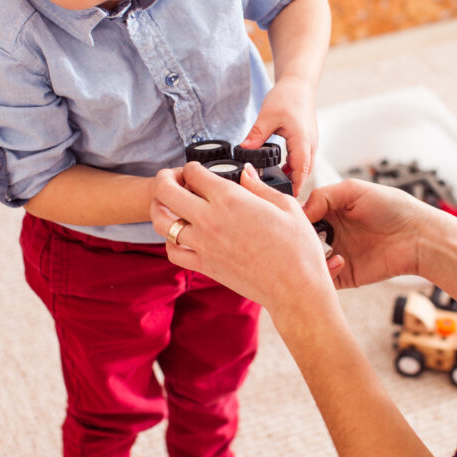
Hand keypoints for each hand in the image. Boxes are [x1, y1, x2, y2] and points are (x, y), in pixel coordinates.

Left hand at [151, 161, 334, 320]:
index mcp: (230, 199)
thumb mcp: (285, 206)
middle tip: (172, 179)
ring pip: (161, 221)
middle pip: (166, 191)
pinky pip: (172, 251)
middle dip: (165, 178)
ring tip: (167, 204)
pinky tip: (180, 235)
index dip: (192, 167)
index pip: (193, 172)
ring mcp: (202, 244)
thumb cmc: (297, 248)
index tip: (197, 170)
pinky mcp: (203, 266)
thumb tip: (245, 173)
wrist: (296, 289)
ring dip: (159, 208)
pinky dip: (169, 240)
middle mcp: (209, 219)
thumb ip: (258, 186)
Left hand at [239, 76, 317, 196]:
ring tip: (273, 190)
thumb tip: (244, 150)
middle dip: (291, 188)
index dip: (293, 188)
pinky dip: (292, 170)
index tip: (283, 202)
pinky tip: (277, 173)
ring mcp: (310, 145)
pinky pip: (301, 162)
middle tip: (273, 201)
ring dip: (291, 180)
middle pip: (303, 175)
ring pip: (303, 169)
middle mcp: (310, 146)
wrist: (299, 84)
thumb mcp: (268, 116)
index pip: (300, 172)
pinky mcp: (306, 143)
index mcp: (303, 142)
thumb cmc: (288, 97)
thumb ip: (256, 135)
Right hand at [303, 179, 428, 288]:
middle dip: (297, 239)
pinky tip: (339, 260)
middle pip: (300, 239)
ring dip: (308, 256)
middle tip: (302, 237)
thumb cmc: (392, 207)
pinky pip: (324, 278)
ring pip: (307, 260)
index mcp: (329, 213)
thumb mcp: (353, 189)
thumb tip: (300, 212)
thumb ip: (322, 196)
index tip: (292, 220)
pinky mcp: (345, 274)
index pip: (300, 216)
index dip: (294, 218)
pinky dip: (324, 272)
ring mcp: (335, 255)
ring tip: (319, 250)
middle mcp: (329, 234)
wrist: (420, 236)